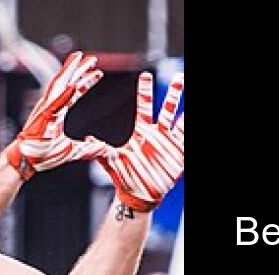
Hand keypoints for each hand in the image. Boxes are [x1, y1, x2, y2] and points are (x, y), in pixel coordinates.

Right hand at [5, 51, 102, 179]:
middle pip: (68, 83)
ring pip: (59, 84)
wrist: (27, 161)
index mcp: (58, 112)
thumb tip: (104, 149)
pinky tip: (74, 84)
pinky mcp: (42, 116)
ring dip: (69, 71)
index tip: (98, 73)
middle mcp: (52, 106)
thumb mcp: (75, 151)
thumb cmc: (45, 155)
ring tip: (79, 57)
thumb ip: (91, 149)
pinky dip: (64, 93)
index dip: (86, 82)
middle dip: (80, 70)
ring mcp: (46, 109)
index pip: (75, 93)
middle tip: (93, 58)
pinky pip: (55, 102)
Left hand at [89, 72, 183, 211]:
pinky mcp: (178, 155)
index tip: (145, 75)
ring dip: (185, 109)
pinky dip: (189, 129)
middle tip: (180, 77)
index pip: (145, 107)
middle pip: (167, 109)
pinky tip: (191, 120)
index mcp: (142, 133)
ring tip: (189, 93)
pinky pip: (186, 139)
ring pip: (180, 122)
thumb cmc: (125, 178)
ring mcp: (169, 144)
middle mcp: (157, 135)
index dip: (145, 91)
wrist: (139, 196)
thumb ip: (101, 150)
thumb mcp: (112, 162)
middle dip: (174, 93)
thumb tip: (87, 139)